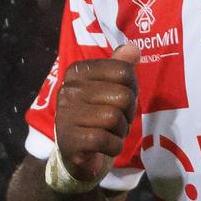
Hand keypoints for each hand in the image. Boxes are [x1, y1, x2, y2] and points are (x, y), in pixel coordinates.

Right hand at [53, 43, 142, 184]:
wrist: (75, 151)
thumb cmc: (96, 114)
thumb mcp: (109, 87)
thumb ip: (120, 66)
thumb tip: (133, 49)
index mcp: (78, 70)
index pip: (124, 71)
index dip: (132, 89)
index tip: (120, 99)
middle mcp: (68, 88)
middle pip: (123, 96)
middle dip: (128, 113)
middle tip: (116, 120)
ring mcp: (66, 114)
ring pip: (115, 118)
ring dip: (121, 131)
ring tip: (109, 132)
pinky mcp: (70, 139)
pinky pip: (107, 140)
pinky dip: (114, 147)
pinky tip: (105, 146)